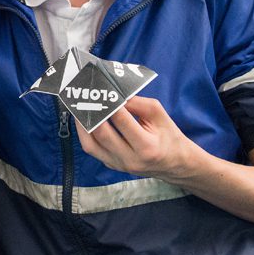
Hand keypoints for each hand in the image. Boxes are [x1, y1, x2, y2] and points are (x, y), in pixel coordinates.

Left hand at [75, 96, 204, 180]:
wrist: (174, 164)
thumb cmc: (169, 137)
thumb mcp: (160, 115)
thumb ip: (138, 103)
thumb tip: (115, 93)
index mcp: (147, 147)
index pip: (122, 121)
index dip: (110, 103)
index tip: (102, 89)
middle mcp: (130, 159)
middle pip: (102, 134)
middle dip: (92, 113)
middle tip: (85, 96)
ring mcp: (118, 165)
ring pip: (91, 145)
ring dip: (82, 124)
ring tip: (79, 107)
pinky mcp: (111, 165)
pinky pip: (93, 149)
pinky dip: (86, 134)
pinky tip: (85, 120)